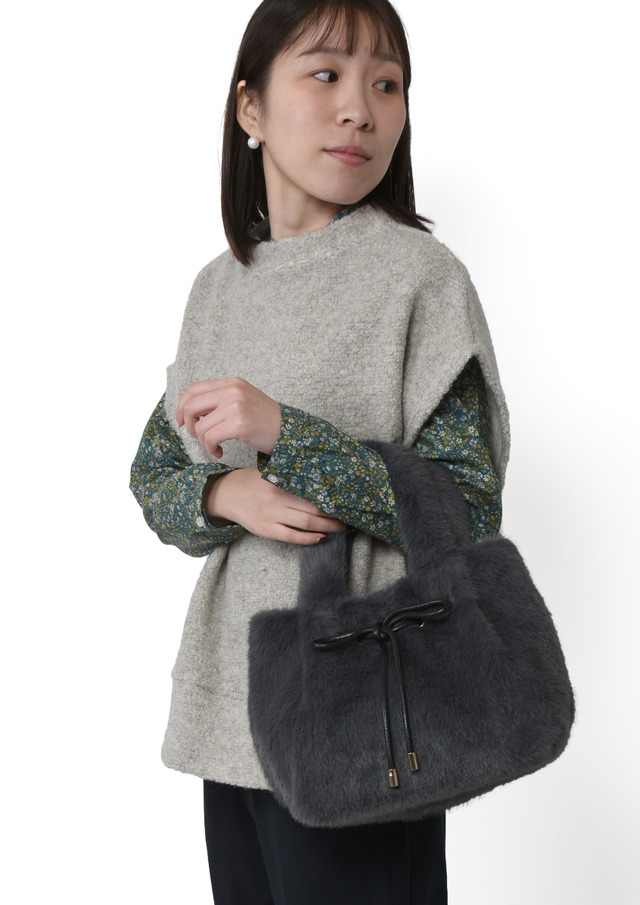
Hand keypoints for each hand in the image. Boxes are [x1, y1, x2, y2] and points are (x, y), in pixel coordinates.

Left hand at [176, 377, 280, 457]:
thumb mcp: (237, 402)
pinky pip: (210, 437)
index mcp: (231, 383)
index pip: (194, 389)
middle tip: (198, 436)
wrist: (288, 432)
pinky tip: (219, 451)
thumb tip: (180, 396)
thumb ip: (212, 399)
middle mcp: (232, 391)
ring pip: (199, 426)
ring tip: (214, 446)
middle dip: (188, 425)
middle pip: (190, 406)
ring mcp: (235, 406)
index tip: (182, 422)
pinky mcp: (238, 423)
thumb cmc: (263, 420)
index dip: (182, 406)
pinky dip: (210, 448)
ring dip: (202, 441)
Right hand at [206, 468, 347, 544]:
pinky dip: (308, 539)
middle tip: (350, 517)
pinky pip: (290, 536)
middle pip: (313, 508)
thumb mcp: (271, 473)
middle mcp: (277, 497)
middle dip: (334, 515)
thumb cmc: (252, 481)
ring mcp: (270, 514)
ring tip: (341, 528)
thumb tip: (323, 482)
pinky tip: (320, 538)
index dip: (332, 497)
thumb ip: (291, 478)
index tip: (347, 500)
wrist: (225, 493)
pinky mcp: (265, 528)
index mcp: (281, 481)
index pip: (313, 490)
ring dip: (327, 527)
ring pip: (306, 523)